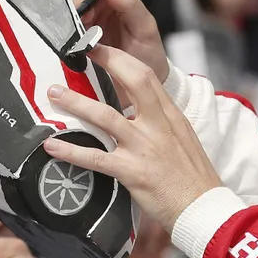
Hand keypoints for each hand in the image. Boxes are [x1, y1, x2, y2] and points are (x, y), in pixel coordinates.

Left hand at [43, 44, 222, 230]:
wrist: (203, 209)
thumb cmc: (192, 177)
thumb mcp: (181, 138)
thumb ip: (159, 121)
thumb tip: (135, 109)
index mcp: (170, 115)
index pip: (147, 76)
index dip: (122, 59)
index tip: (102, 49)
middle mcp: (158, 126)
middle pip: (133, 82)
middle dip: (106, 63)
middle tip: (80, 54)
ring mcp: (144, 147)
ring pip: (106, 117)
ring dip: (77, 103)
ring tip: (55, 94)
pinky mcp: (131, 172)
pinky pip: (95, 157)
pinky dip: (71, 151)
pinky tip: (53, 146)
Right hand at [70, 0, 168, 82]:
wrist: (143, 82)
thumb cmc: (148, 51)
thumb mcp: (145, 27)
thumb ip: (130, 4)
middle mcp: (99, 4)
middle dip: (77, 1)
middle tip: (83, 19)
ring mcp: (86, 21)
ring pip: (69, 9)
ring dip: (70, 18)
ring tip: (81, 33)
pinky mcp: (78, 39)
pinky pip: (66, 30)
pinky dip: (66, 32)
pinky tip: (74, 40)